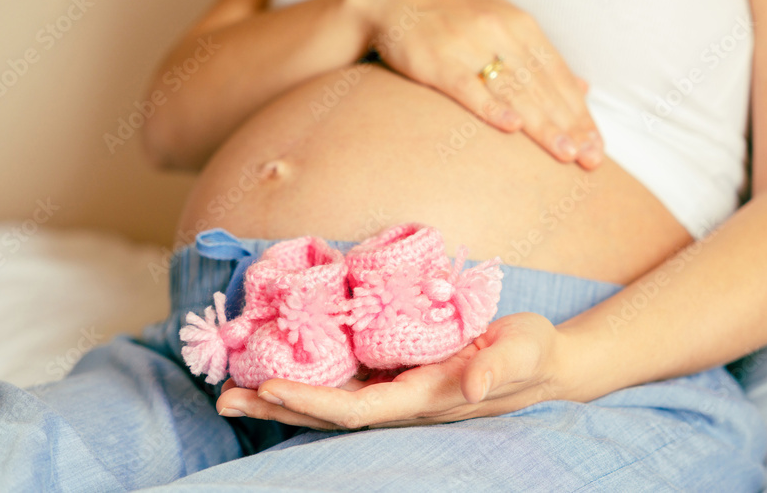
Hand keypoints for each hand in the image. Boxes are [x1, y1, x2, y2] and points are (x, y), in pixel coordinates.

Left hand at [215, 312, 571, 429]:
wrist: (542, 360)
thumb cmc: (532, 354)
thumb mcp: (522, 354)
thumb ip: (499, 369)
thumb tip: (474, 384)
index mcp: (424, 398)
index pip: (358, 409)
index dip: (312, 402)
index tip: (270, 388)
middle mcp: (402, 400)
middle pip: (329, 412)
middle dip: (278, 406)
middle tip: (224, 398)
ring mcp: (398, 388)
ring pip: (331, 398)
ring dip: (282, 396)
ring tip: (233, 390)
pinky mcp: (399, 370)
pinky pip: (347, 377)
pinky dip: (309, 374)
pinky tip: (281, 362)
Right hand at [348, 0, 603, 169]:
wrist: (396, 3)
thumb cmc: (455, 23)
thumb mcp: (504, 28)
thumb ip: (542, 59)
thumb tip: (584, 88)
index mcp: (522, 27)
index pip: (559, 77)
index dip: (580, 113)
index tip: (597, 147)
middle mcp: (501, 33)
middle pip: (543, 87)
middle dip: (569, 126)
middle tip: (589, 159)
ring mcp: (470, 46)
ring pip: (515, 91)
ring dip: (542, 124)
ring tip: (564, 153)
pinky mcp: (439, 62)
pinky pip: (469, 88)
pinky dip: (491, 107)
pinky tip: (511, 127)